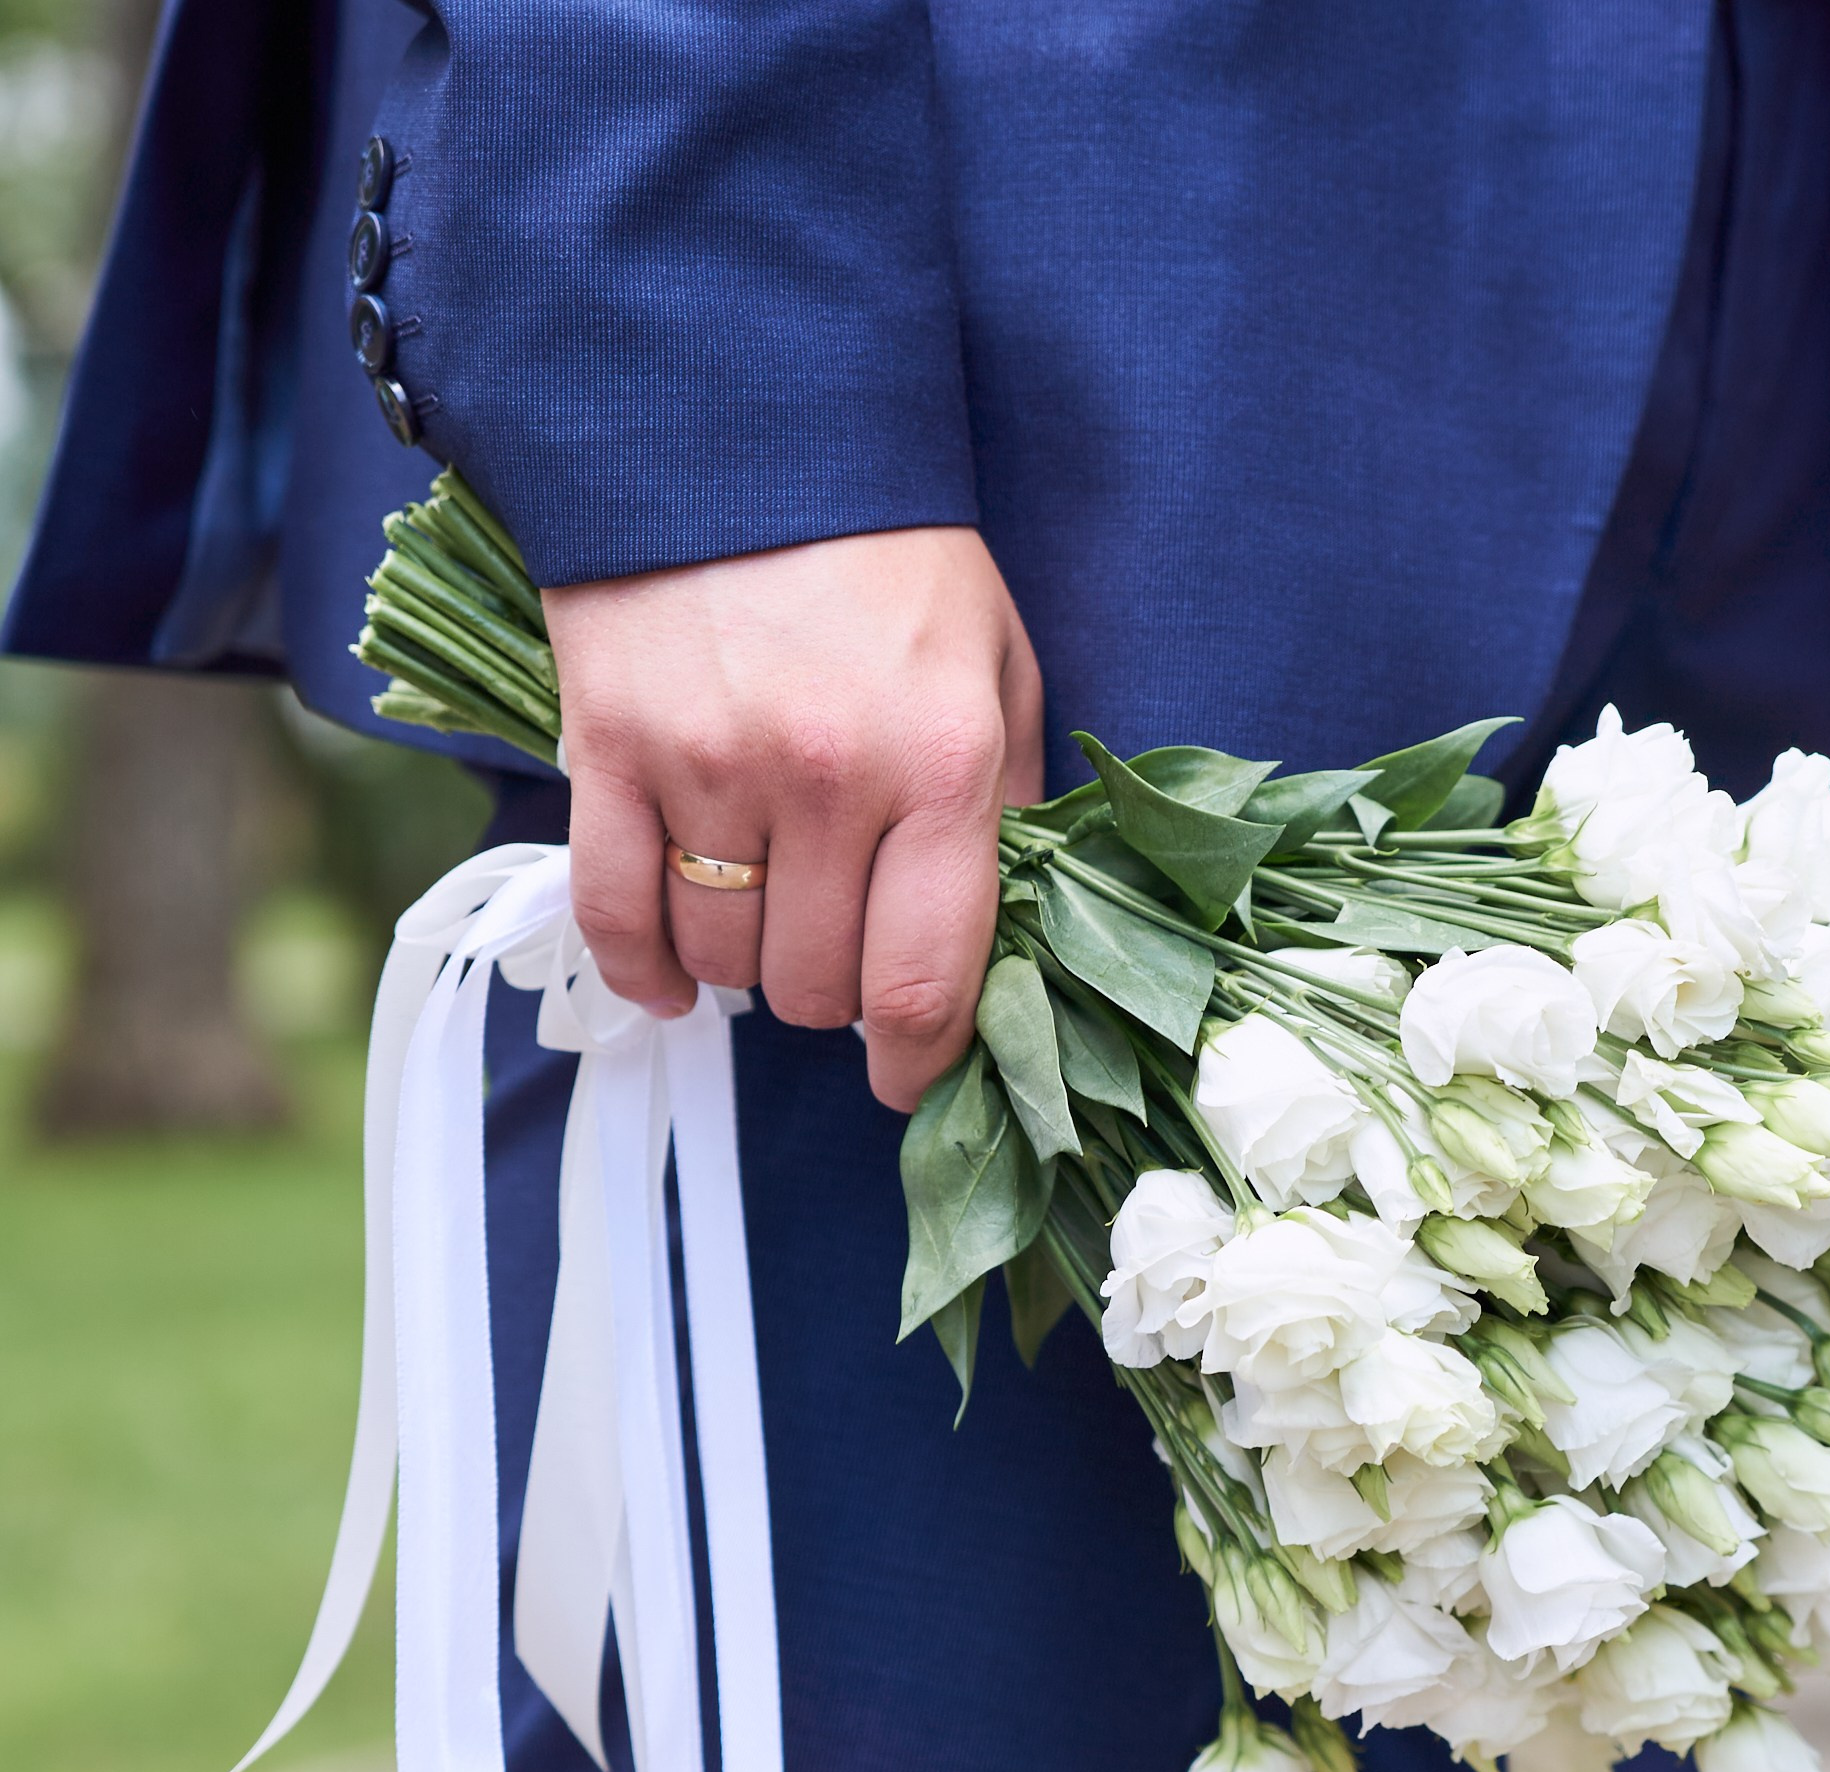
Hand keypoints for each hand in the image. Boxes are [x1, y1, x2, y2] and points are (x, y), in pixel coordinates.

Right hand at [544, 526, 1044, 1110]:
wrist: (741, 420)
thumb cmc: (891, 554)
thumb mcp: (998, 665)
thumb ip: (1010, 802)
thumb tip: (1004, 934)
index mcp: (942, 764)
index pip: (927, 977)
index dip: (920, 1061)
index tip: (914, 1082)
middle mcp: (827, 780)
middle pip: (813, 988)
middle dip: (831, 999)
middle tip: (838, 953)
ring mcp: (708, 765)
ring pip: (720, 960)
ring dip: (743, 967)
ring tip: (765, 914)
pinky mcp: (607, 745)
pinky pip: (613, 912)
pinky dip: (640, 968)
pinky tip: (670, 978)